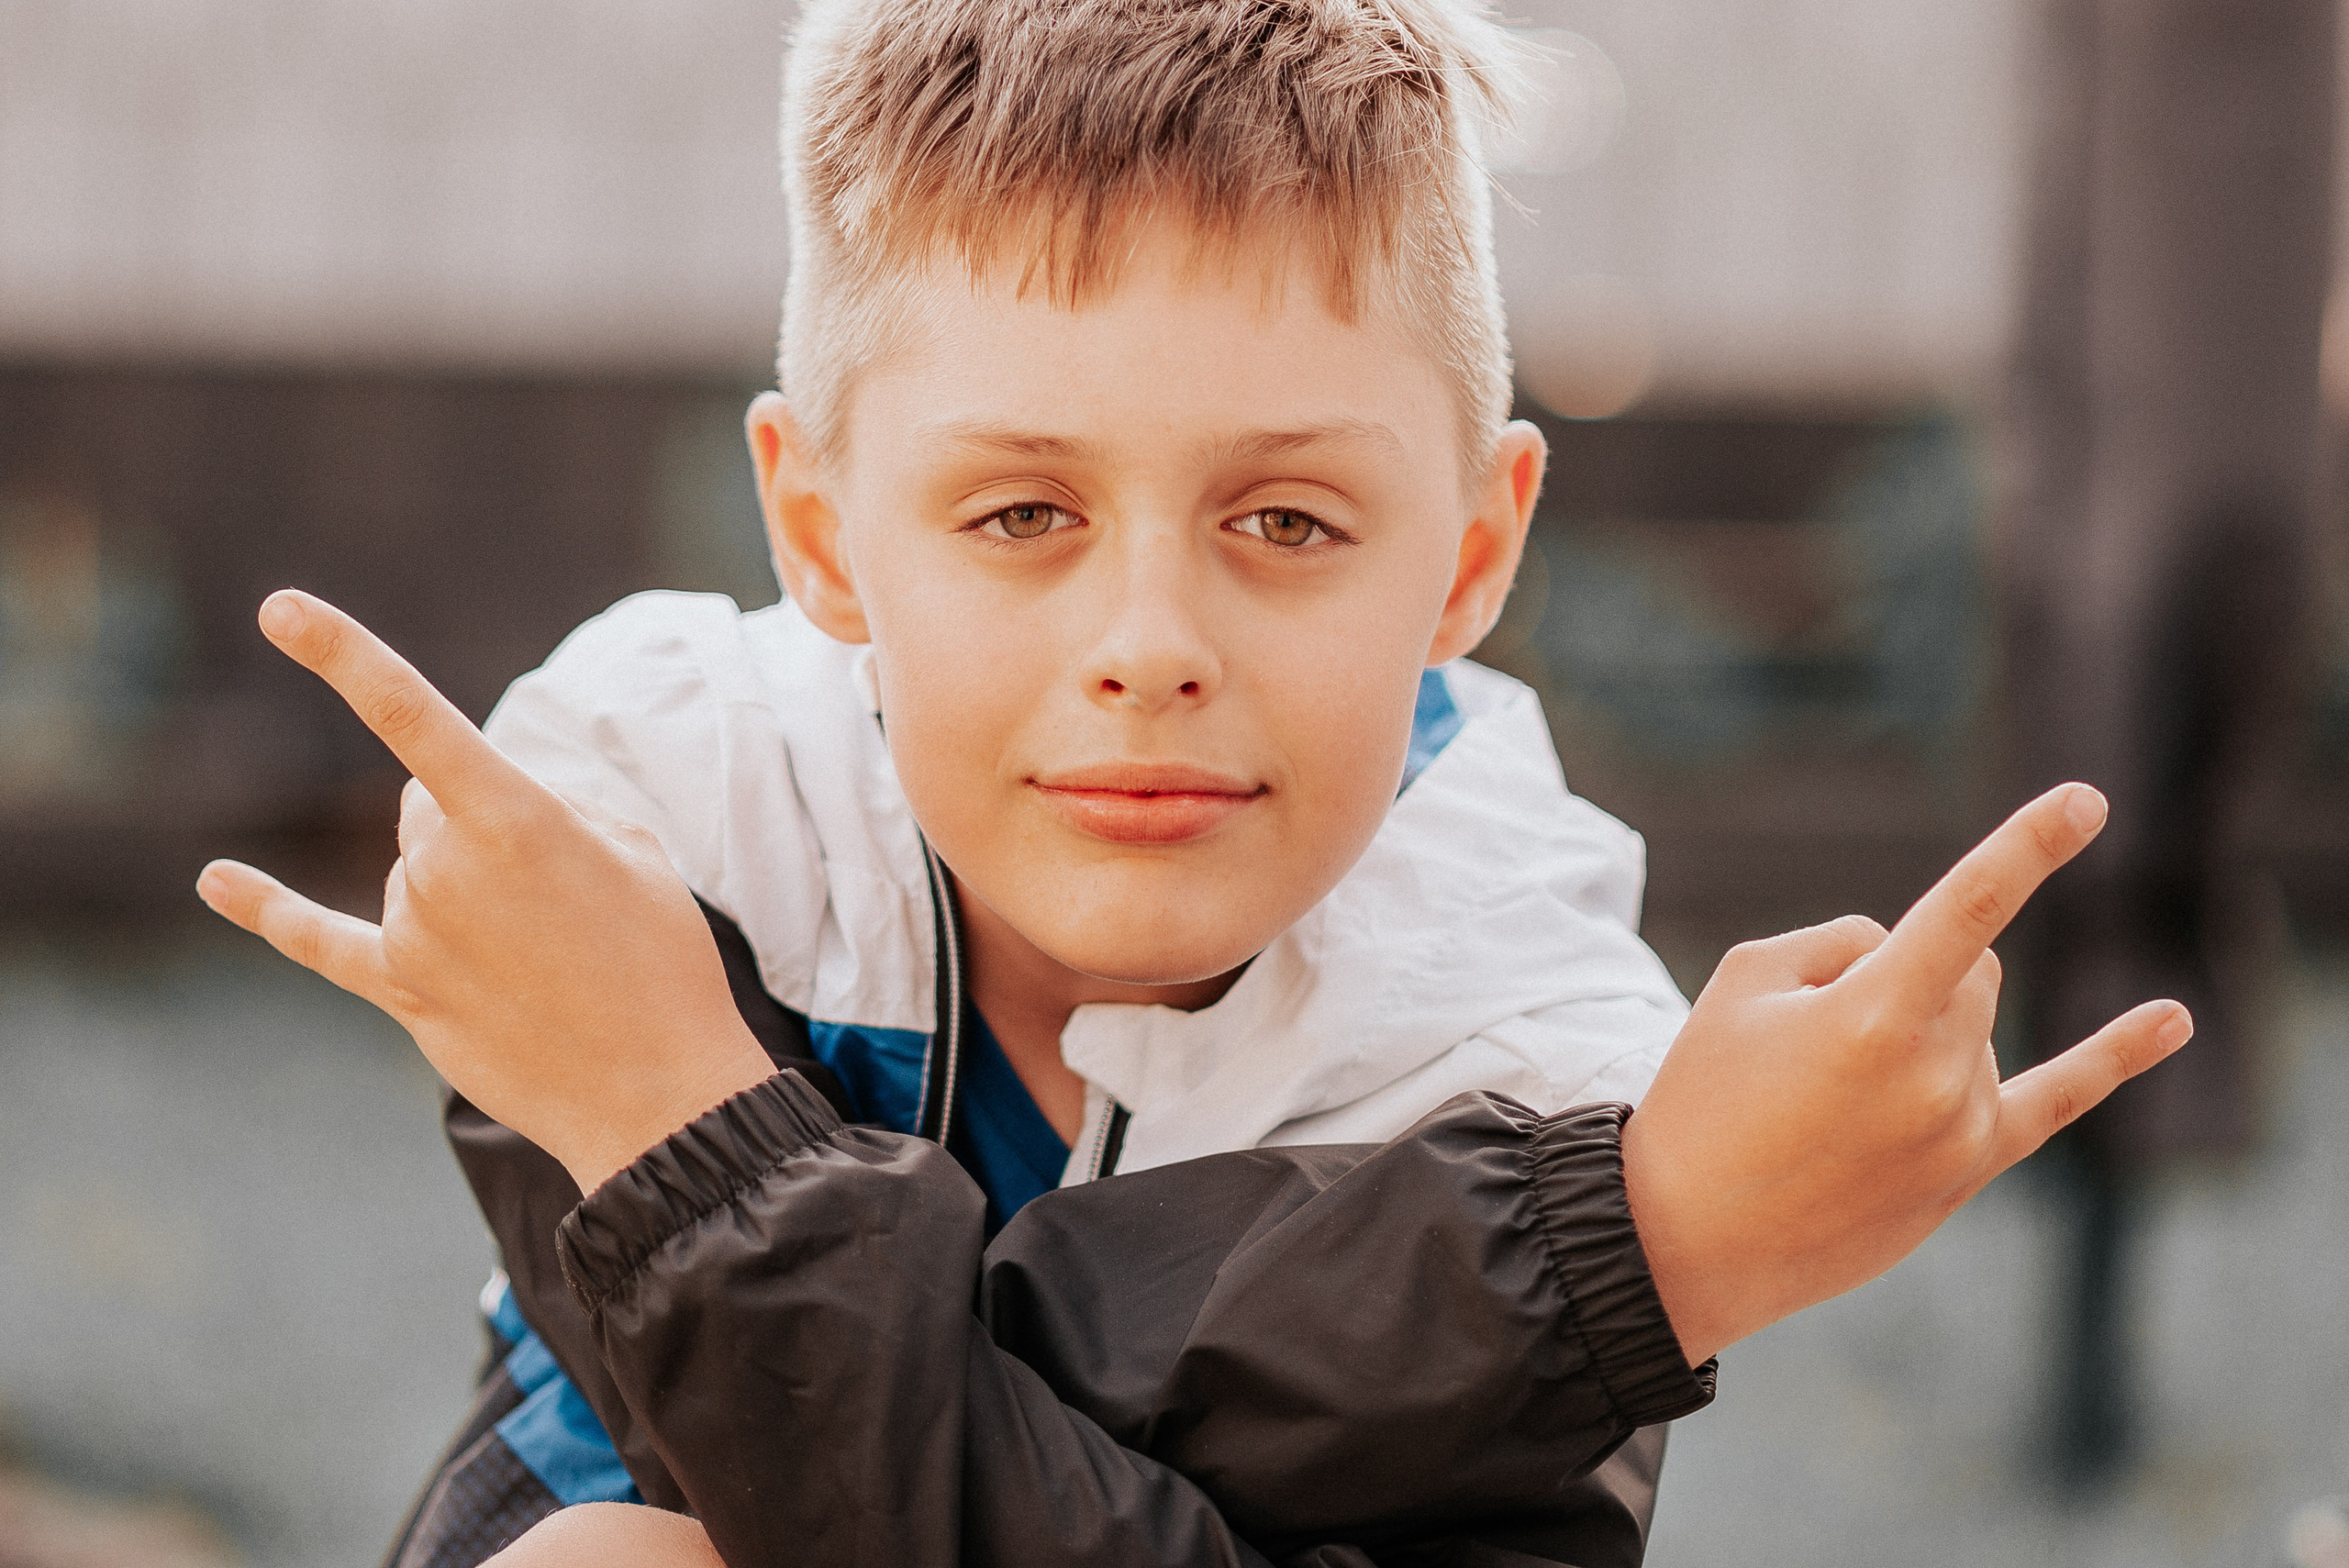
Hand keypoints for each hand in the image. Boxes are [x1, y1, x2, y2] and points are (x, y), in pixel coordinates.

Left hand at [196, 591, 774, 1193]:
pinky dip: (269, 911)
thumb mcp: (633, 852)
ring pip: (412, 870)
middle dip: (478, 826)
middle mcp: (442, 871)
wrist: (661, 1093)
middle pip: (426, 806)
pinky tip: (217, 881)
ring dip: (462, 889)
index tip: (280, 609)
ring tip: (544, 950)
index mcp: (510, 820)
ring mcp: (415, 936)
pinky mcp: (403, 994)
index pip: (410, 716)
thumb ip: (547, 808)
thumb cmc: (664, 964)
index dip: (343, 655)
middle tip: (559, 893)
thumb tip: (479, 817)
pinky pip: (324, 942)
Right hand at [1623, 784, 2192, 1365]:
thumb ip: (1841, 941)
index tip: (2088, 799)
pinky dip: (2115, 1056)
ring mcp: (1962, 1127)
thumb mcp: (1742, 983)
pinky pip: (2057, 1100)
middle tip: (1817, 1042)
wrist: (1686, 1241)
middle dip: (1910, 976)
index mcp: (1873, 1014)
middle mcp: (1936, 1071)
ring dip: (1921, 1033)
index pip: (1968, 907)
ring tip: (1829, 1101)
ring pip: (1977, 1025)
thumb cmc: (1702, 1099)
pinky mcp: (1969, 1171)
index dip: (2030, 846)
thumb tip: (1912, 954)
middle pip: (1970, 969)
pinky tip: (2173, 1018)